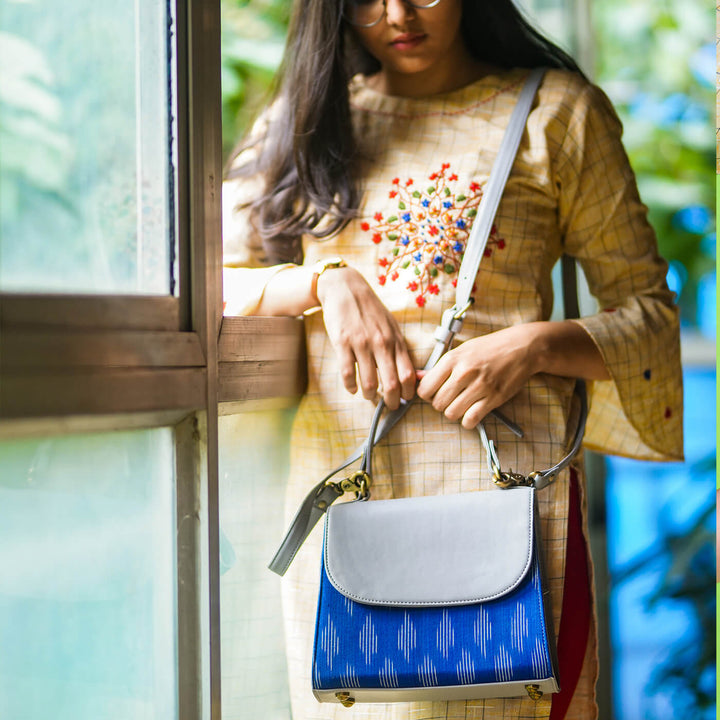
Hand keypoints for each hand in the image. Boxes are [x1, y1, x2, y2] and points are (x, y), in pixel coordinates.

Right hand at [317, 265, 415, 409]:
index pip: (408, 374)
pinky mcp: (342, 343)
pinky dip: (350, 387)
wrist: (345, 288)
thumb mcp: (391, 326)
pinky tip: (352, 388)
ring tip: (369, 396)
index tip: (406, 400)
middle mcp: (381, 343)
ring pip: (369, 383)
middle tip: (390, 407)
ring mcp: (361, 344)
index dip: (409, 393)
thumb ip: (399, 348)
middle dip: (392, 401)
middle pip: (391, 384)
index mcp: (395, 340)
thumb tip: (410, 374)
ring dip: (370, 396)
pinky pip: (347, 374)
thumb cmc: (371, 309)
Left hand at [416, 325, 537, 428]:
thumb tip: (417, 377)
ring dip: (455, 413)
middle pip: (437, 404)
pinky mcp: (494, 398)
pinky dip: (468, 421)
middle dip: (441, 404)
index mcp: (452, 359)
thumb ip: (439, 367)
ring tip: (462, 404)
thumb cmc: (489, 348)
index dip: (427, 394)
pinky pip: (470, 420)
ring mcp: (479, 386)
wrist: (521, 347)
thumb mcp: (461, 350)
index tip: (435, 392)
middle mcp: (463, 373)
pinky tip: (472, 412)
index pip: (425, 388)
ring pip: (451, 414)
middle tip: (451, 398)